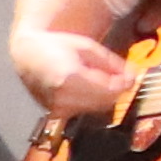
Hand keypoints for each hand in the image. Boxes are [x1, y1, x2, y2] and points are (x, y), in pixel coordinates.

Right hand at [11, 29, 131, 124]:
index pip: (110, 90)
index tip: (132, 75)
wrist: (27, 56)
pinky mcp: (57, 114)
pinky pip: (84, 110)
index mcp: (70, 78)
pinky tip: (87, 86)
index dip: (125, 83)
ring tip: (101, 78)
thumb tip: (131, 76)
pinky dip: (92, 100)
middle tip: (122, 76)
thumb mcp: (87, 47)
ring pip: (96, 108)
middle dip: (117, 89)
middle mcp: (63, 97)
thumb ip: (110, 63)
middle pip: (105, 102)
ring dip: (105, 96)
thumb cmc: (57, 47)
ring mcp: (58, 108)